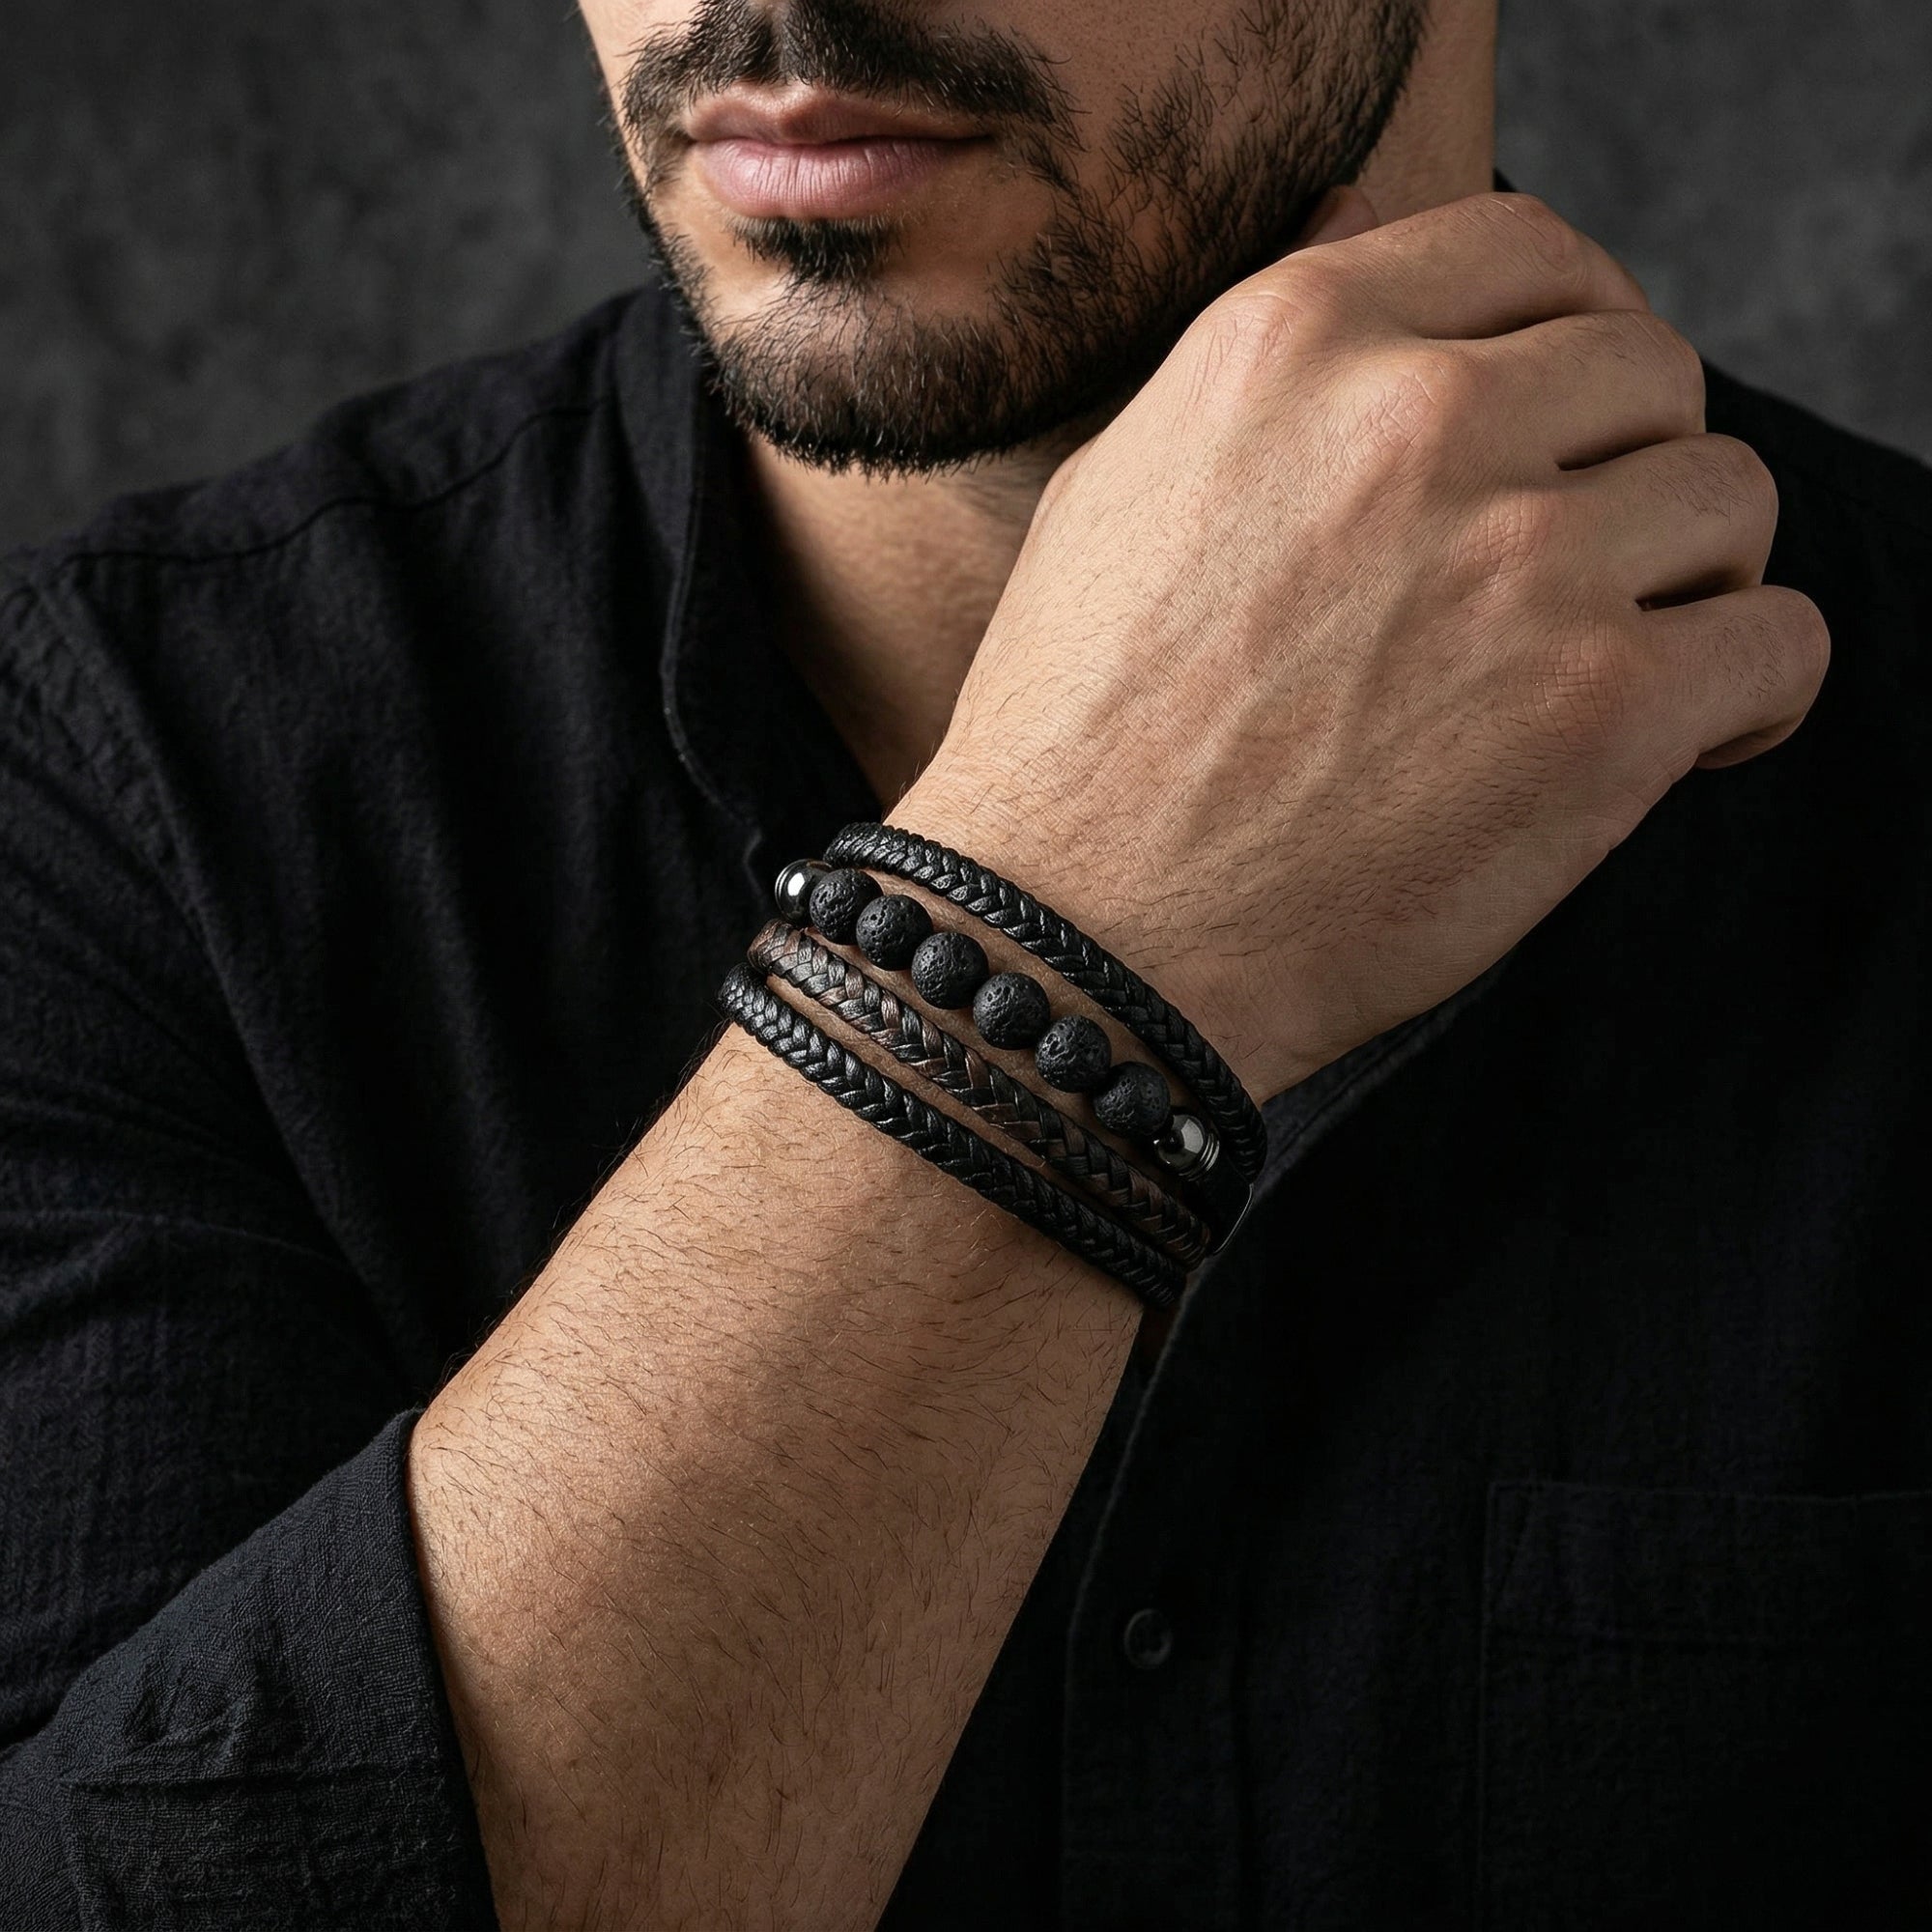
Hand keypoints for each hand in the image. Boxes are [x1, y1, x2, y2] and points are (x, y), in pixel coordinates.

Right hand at [901, 190, 1828, 1100]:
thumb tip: (1363, 218)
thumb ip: (1269, 363)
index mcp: (1295, 342)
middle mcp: (1417, 421)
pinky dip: (1750, 694)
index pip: (1534, 252)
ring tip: (1610, 661)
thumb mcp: (1121, 487)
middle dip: (1628, 467)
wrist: (1079, 937)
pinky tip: (1681, 737)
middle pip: (1651, 370)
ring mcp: (1522, 562)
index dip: (1572, 336)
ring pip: (1732, 499)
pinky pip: (1778, 644)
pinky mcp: (1601, 711)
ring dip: (1689, 580)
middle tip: (1575, 571)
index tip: (1566, 423)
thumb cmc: (1076, 735)